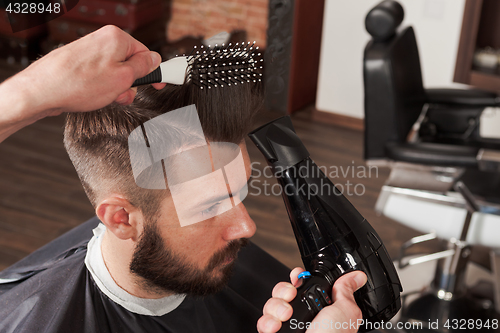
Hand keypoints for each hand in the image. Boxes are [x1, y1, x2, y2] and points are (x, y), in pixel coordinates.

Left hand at [0, 25, 165, 141]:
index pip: (146, 54)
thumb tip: (155, 60)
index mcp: (116, 38)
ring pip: (115, 73)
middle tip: (122, 95)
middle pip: (130, 64)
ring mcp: (90, 51)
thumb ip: (143, 68)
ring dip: (116, 89)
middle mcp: (102, 40)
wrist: (42, 91)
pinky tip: (93, 96)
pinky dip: (102, 88)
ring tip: (104, 97)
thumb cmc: (79, 83)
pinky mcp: (80, 63)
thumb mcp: (122, 78)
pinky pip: (101, 76)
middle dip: (129, 84)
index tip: (160, 84)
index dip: (154, 72)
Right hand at [257, 268, 366, 332]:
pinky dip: (268, 322)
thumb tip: (357, 277)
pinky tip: (277, 326)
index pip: (303, 285)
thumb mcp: (345, 311)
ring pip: (272, 303)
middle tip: (292, 296)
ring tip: (286, 315)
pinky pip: (263, 320)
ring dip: (277, 307)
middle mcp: (302, 316)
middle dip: (285, 290)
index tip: (298, 276)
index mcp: (320, 309)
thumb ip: (346, 290)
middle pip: (284, 290)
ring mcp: (287, 325)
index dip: (298, 277)